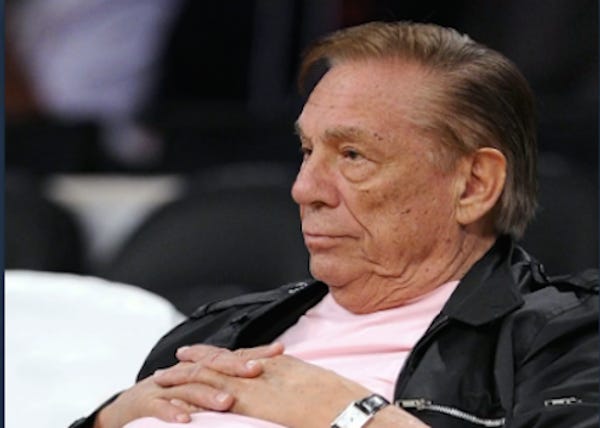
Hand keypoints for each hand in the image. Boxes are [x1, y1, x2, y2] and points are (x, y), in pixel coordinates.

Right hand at [94, 343, 283, 427]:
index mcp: (202, 368)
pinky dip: (172, 412)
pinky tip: (185, 420)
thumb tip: (267, 385)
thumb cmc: (172, 398)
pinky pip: (159, 407)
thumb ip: (229, 386)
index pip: (233, 357)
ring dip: (209, 394)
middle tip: (257, 369)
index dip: (256, 352)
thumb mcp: (202, 390)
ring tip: (227, 401)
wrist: (126, 407)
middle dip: (235, 366)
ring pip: (190, 387)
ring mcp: (166, 387)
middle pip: (213, 365)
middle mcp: (186, 372)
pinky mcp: (146, 403)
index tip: (280, 350)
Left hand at [154, 354, 429, 427]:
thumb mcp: (318, 386)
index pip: (244, 355)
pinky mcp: (253, 403)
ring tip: (164, 377)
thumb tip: (291, 392)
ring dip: (185, 375)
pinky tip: (177, 397)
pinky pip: (215, 394)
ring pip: (212, 374)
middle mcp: (266, 370)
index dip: (221, 354)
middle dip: (196, 359)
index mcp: (282, 365)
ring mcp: (258, 385)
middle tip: (175, 359)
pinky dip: (193, 393)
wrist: (352, 412)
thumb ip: (298, 384)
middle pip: (222, 360)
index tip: (205, 352)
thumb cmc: (344, 405)